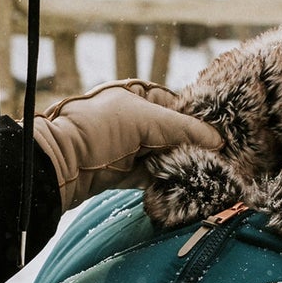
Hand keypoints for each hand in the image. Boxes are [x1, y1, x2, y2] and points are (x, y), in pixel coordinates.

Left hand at [32, 79, 222, 210]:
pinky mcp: (125, 173)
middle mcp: (135, 119)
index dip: (198, 121)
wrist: (60, 163)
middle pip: (175, 134)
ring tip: (206, 175)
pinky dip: (167, 182)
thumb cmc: (98, 129)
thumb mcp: (145, 120)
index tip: (222, 137)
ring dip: (182, 167)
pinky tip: (184, 187)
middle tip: (218, 160)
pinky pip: (154, 177)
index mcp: (138, 95)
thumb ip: (183, 129)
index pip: (179, 106)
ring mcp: (130, 147)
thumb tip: (218, 140)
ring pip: (167, 157)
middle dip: (193, 148)